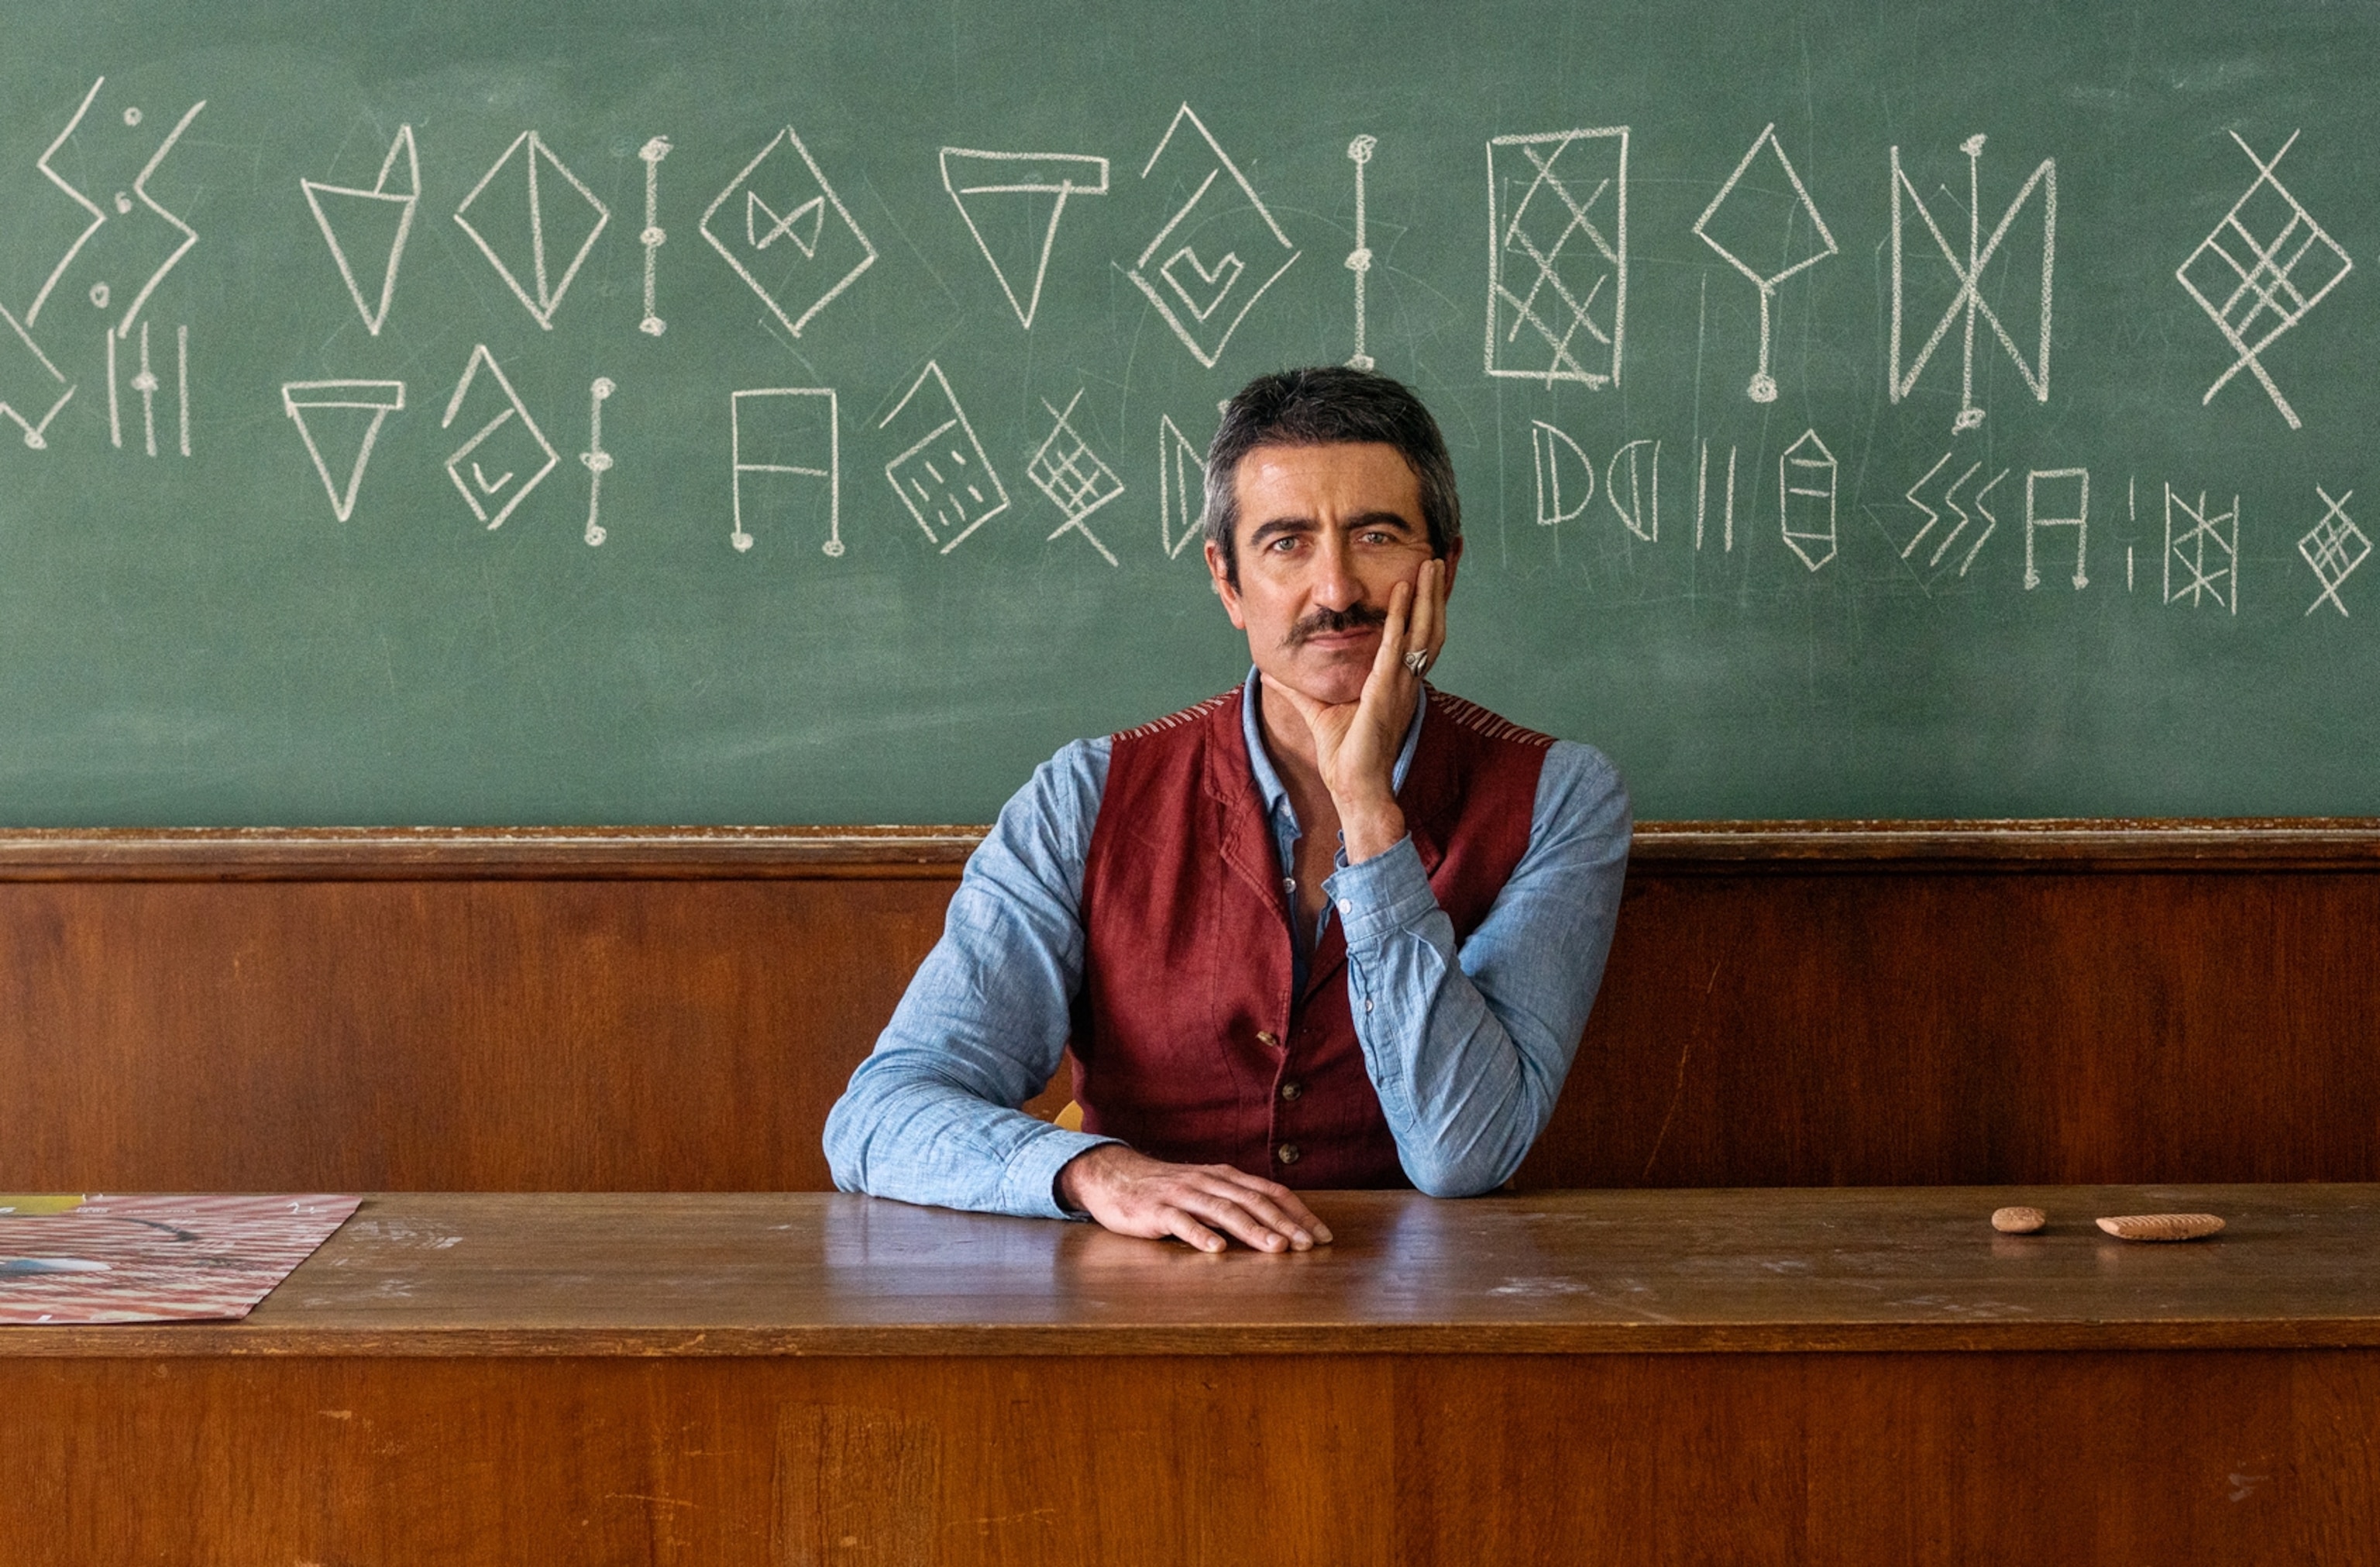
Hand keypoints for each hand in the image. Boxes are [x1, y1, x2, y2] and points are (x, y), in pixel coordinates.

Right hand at [1056, 1143, 1332, 1252]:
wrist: (1114, 1177)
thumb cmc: (1166, 1190)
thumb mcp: (1206, 1190)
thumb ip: (1236, 1202)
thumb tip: (1279, 1224)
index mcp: (1224, 1177)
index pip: (1270, 1192)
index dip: (1298, 1213)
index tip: (1322, 1235)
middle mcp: (1208, 1181)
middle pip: (1253, 1201)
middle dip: (1284, 1223)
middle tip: (1309, 1245)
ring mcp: (1182, 1195)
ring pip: (1223, 1210)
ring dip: (1252, 1230)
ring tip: (1276, 1248)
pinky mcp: (1156, 1210)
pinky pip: (1181, 1222)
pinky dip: (1200, 1235)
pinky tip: (1216, 1249)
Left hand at [1262, 557, 1447, 860]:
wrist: (1355, 788)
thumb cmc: (1345, 756)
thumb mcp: (1316, 713)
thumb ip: (1297, 691)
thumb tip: (1273, 674)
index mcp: (1396, 684)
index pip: (1415, 638)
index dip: (1423, 609)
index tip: (1422, 580)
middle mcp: (1405, 681)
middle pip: (1428, 628)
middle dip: (1433, 594)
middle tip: (1433, 561)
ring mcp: (1399, 686)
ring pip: (1422, 633)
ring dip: (1426, 598)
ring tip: (1428, 567)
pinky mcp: (1385, 693)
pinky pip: (1396, 649)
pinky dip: (1399, 620)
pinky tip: (1401, 595)